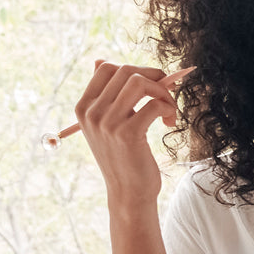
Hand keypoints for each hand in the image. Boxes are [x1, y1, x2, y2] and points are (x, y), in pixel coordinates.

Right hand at [74, 60, 183, 209]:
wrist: (128, 193)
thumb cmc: (123, 157)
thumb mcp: (107, 124)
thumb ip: (105, 95)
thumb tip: (100, 60)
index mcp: (84, 107)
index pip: (107, 68)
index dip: (136, 70)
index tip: (152, 85)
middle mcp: (92, 113)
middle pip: (126, 70)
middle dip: (154, 77)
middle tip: (166, 96)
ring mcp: (108, 123)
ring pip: (139, 82)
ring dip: (162, 92)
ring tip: (168, 110)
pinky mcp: (128, 134)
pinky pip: (154, 104)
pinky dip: (168, 108)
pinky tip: (168, 122)